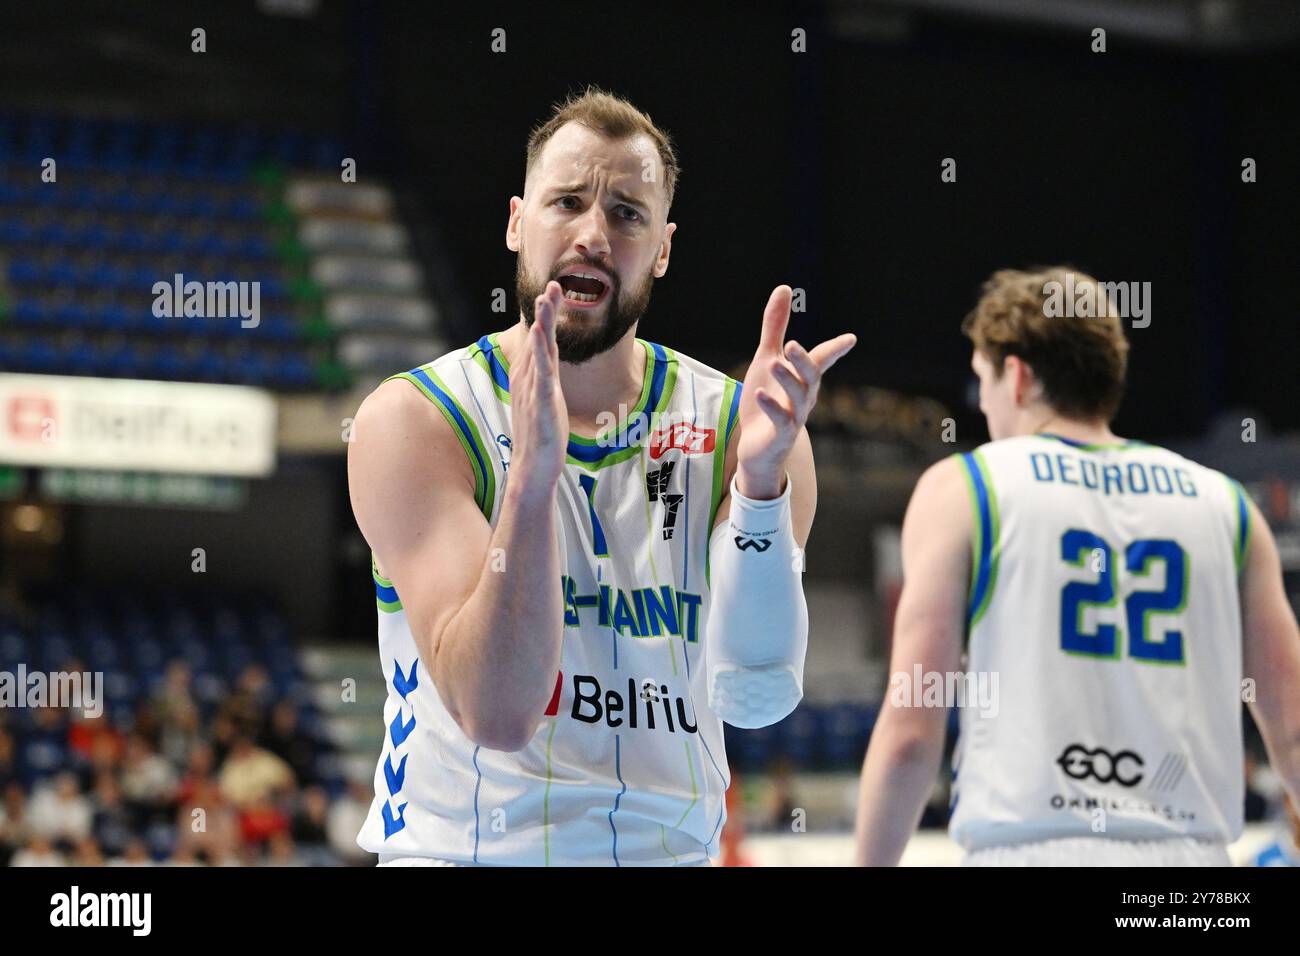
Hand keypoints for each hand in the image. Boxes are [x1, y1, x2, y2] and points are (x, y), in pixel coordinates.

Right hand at [508, 281, 567, 496]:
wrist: (533, 467)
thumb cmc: (540, 433)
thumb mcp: (543, 397)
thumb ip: (543, 375)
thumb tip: (546, 357)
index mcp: (530, 377)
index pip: (538, 339)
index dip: (545, 315)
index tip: (552, 290)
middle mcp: (528, 380)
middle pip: (537, 339)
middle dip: (544, 312)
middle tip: (551, 285)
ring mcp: (533, 391)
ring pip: (538, 353)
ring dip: (541, 326)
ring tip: (545, 301)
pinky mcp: (541, 406)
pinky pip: (541, 376)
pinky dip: (540, 356)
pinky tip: (539, 337)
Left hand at [735, 285, 855, 498]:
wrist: (757, 447)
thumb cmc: (766, 399)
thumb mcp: (766, 358)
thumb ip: (775, 326)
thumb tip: (784, 288)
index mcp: (804, 378)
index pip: (822, 360)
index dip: (835, 349)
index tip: (851, 339)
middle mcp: (804, 396)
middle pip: (810, 377)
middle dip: (804, 361)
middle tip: (792, 344)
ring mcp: (794, 416)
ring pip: (797, 398)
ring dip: (787, 380)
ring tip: (773, 363)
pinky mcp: (780, 434)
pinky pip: (780, 420)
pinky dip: (771, 407)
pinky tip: (759, 394)